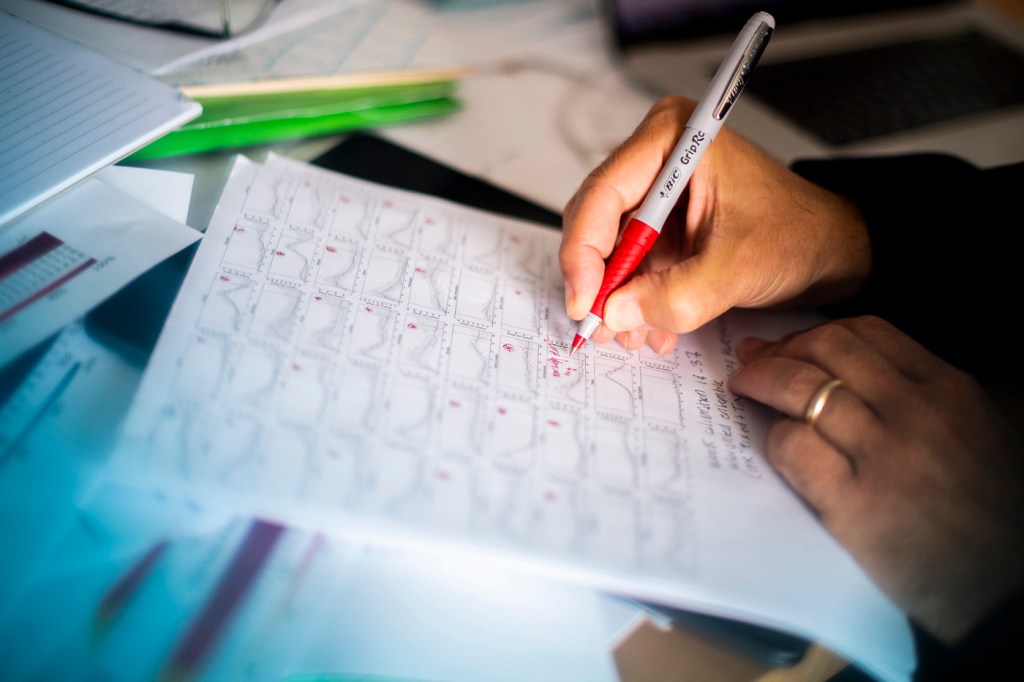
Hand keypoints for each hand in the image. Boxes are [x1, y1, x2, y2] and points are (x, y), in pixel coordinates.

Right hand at [559, 96, 870, 353]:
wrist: (831, 250)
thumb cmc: (799, 233)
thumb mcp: (738, 268)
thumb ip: (677, 296)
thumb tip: (618, 313)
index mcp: (673, 138)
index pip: (603, 194)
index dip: (584, 252)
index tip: (585, 302)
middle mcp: (656, 156)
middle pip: (596, 220)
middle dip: (599, 279)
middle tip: (601, 324)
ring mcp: (656, 191)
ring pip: (609, 248)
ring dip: (617, 296)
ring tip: (633, 334)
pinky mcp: (661, 223)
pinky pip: (630, 264)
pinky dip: (634, 298)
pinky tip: (652, 327)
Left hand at [727, 315, 1023, 643]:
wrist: (1005, 590)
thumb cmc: (990, 513)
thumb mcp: (980, 433)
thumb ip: (927, 395)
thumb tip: (856, 371)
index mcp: (948, 390)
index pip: (868, 333)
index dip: (815, 332)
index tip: (790, 343)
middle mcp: (915, 413)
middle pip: (826, 349)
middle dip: (779, 349)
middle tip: (754, 360)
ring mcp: (883, 456)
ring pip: (800, 389)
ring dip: (760, 382)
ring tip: (743, 388)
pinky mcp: (854, 503)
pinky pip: (793, 448)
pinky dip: (774, 438)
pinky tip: (774, 446)